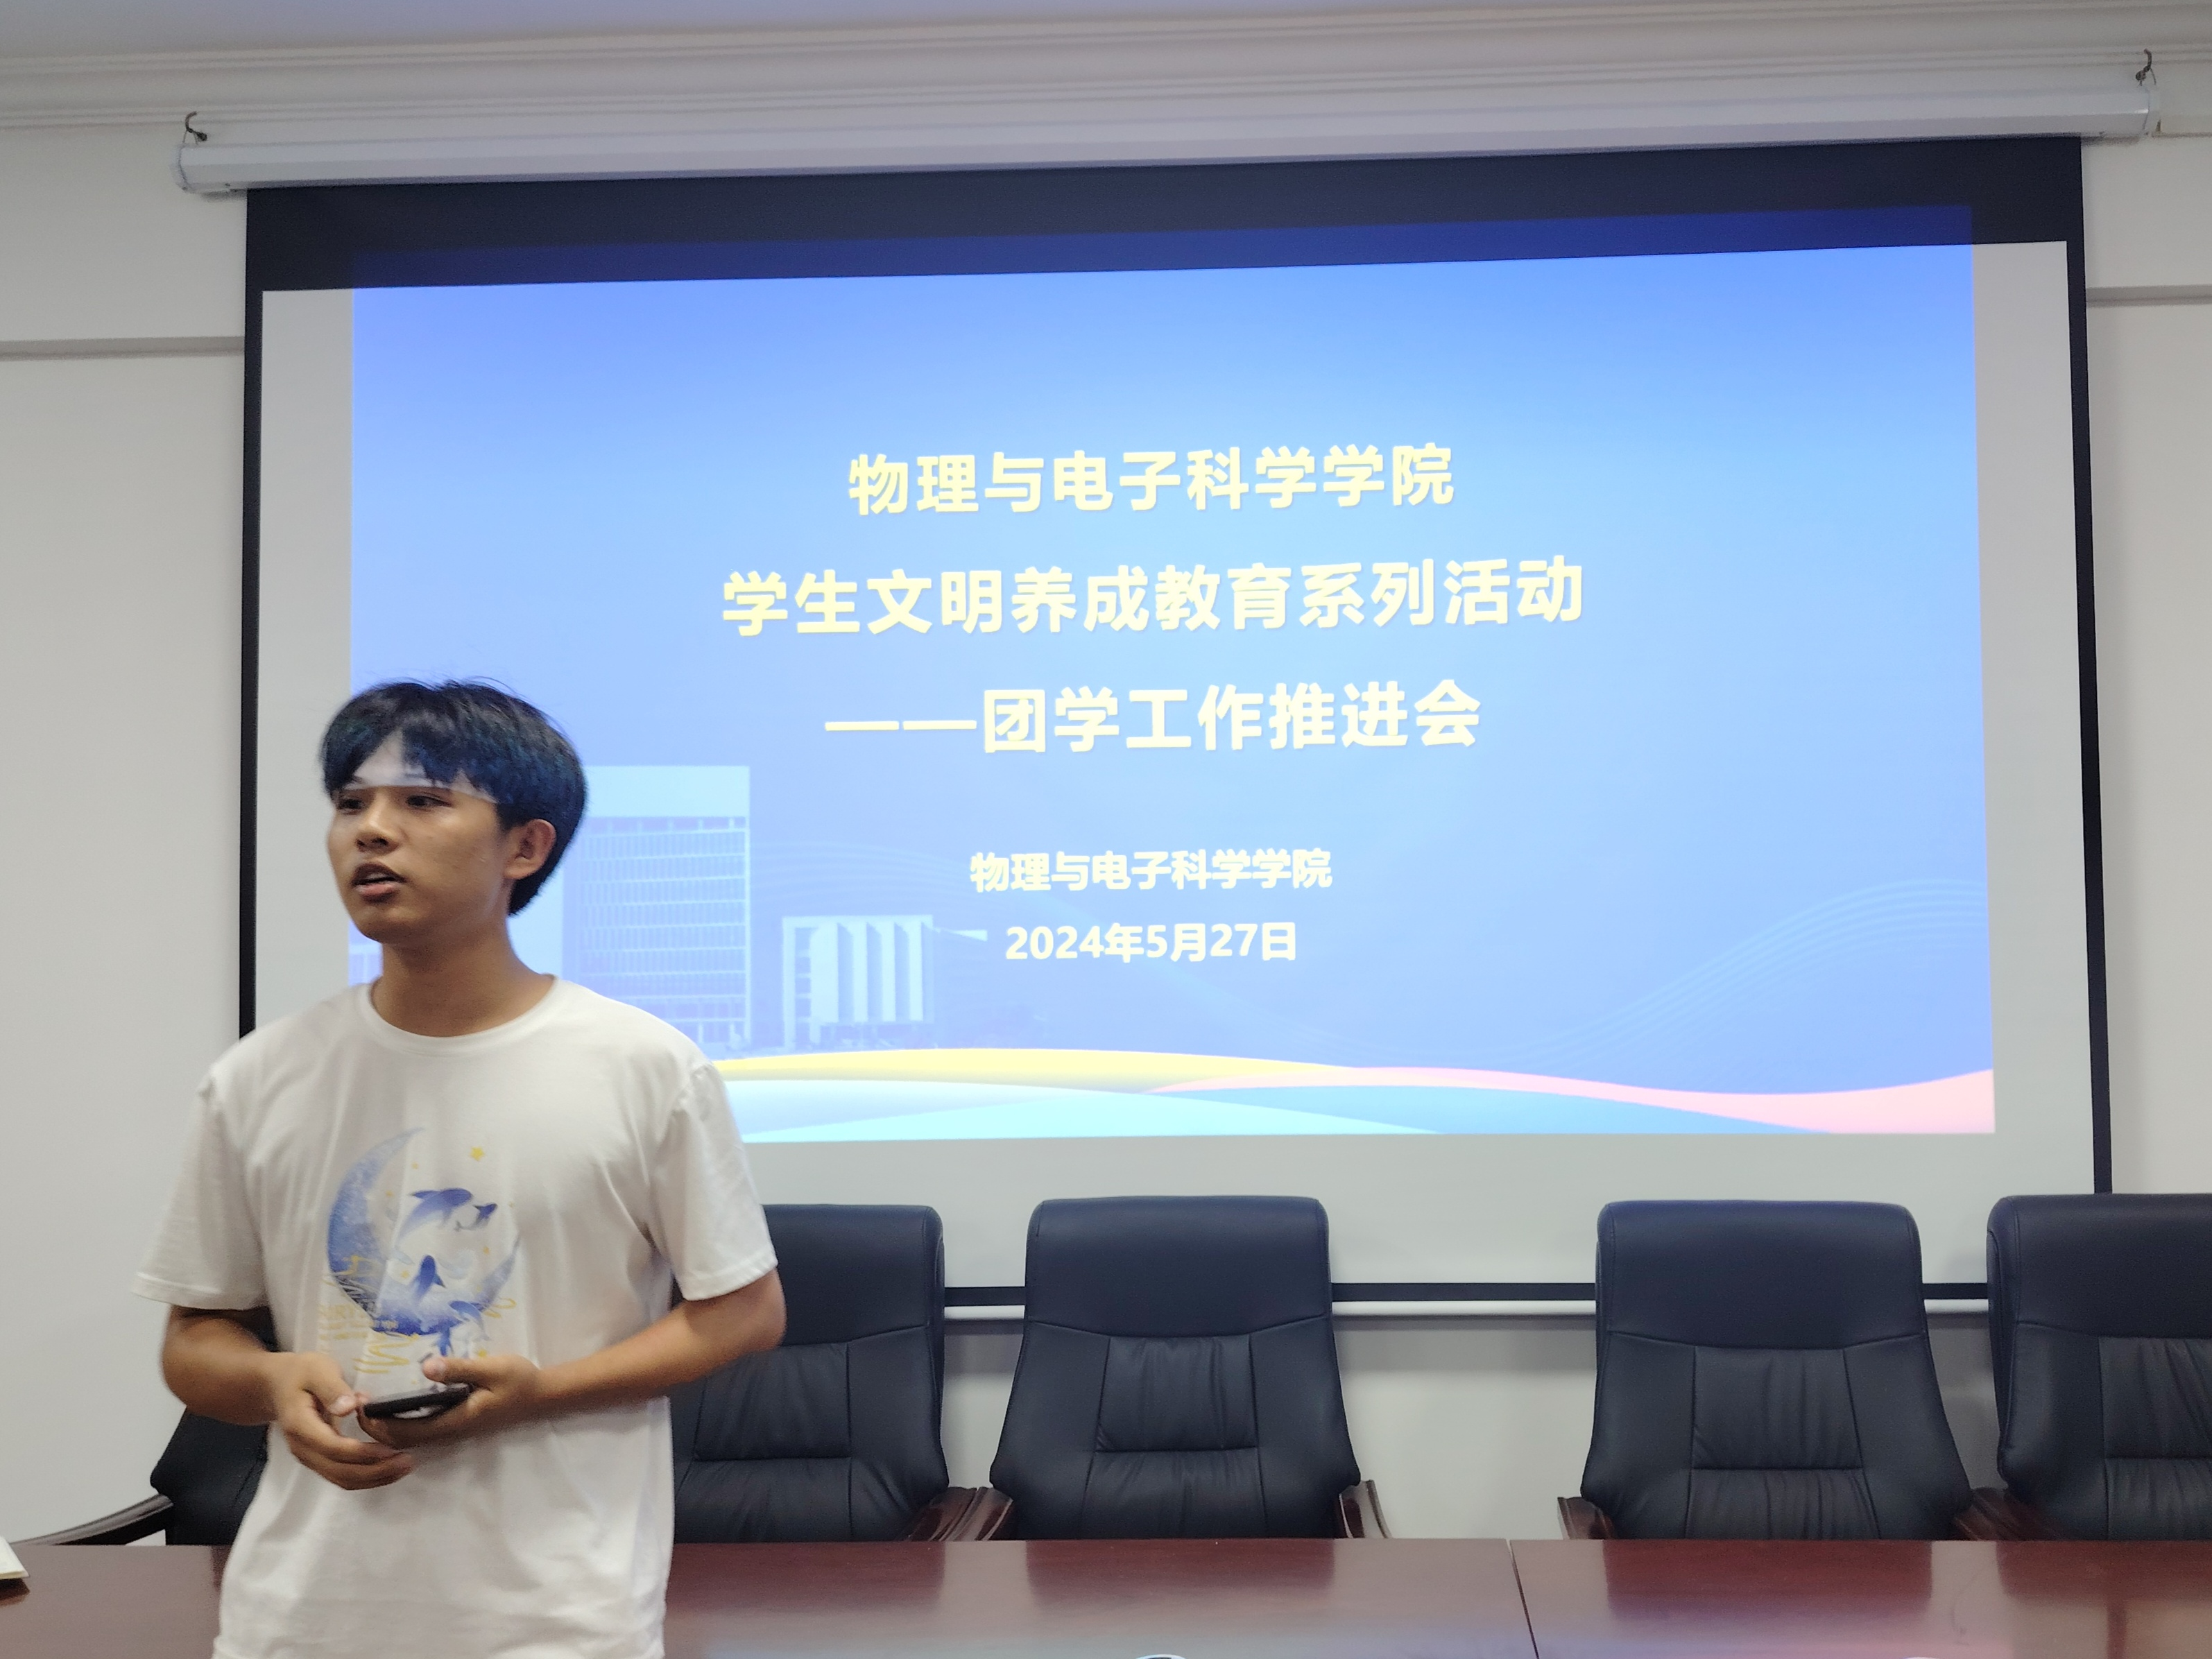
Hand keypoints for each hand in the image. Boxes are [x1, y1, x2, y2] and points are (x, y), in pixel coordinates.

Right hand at [267, 1352, 413, 1490]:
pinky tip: (387, 1468)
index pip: (333, 1448)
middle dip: (374, 1471)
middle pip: (339, 1471)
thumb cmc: (301, 1373)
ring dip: (373, 1478)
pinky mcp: (318, 1458)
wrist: (276, 1385)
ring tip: (403, 1467)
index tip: (391, 1449)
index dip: (362, 1453)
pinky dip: (365, 1476)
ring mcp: (309, 1456)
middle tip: (407, 1461)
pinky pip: (340, 1475)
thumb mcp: (316, 1369)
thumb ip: (332, 1388)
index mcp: (301, 1425)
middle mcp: (302, 1448)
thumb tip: (350, 1407)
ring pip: (341, 1479)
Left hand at [362, 1352, 547, 1449]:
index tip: (361, 1405)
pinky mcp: (457, 1423)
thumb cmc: (518, 1380)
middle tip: (356, 1403)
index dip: (379, 1423)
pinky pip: (421, 1430)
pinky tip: (395, 1406)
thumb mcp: (492, 1368)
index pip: (406, 1431)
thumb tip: (426, 1367)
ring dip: (387, 1426)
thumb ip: (459, 1369)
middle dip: (375, 1427)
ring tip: (369, 1405)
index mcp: (455, 1421)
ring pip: (410, 1437)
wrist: (540, 1396)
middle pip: (402, 1439)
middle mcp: (450, 1431)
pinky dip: (401, 1423)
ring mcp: (453, 1430)